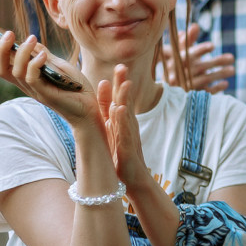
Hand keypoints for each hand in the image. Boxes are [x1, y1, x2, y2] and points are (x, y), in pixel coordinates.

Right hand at [0, 28, 94, 123]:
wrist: (91, 107)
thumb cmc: (75, 87)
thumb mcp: (59, 66)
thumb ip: (44, 56)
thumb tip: (31, 41)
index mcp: (27, 76)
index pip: (4, 60)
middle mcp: (26, 84)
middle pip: (1, 68)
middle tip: (7, 33)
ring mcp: (35, 90)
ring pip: (16, 71)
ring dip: (22, 52)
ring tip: (32, 38)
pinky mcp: (46, 95)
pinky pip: (32, 79)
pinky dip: (34, 65)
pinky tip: (43, 55)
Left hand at [96, 64, 149, 188]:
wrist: (134, 180)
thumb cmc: (124, 157)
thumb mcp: (116, 135)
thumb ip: (113, 120)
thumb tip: (110, 104)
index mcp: (123, 122)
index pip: (120, 99)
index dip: (119, 84)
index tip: (118, 67)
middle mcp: (128, 126)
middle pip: (125, 101)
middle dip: (123, 84)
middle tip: (123, 66)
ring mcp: (129, 136)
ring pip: (127, 114)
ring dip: (125, 98)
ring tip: (125, 82)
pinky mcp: (127, 147)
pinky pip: (124, 132)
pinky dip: (122, 120)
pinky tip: (119, 109)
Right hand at [161, 23, 234, 93]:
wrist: (164, 94)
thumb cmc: (174, 68)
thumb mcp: (177, 54)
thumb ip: (186, 41)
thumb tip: (195, 25)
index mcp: (175, 62)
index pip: (188, 54)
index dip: (200, 49)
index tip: (212, 46)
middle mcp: (179, 74)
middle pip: (200, 66)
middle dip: (217, 61)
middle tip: (232, 58)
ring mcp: (185, 86)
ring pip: (205, 79)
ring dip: (220, 74)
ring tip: (232, 70)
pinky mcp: (190, 97)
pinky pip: (205, 93)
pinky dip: (216, 88)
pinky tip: (225, 83)